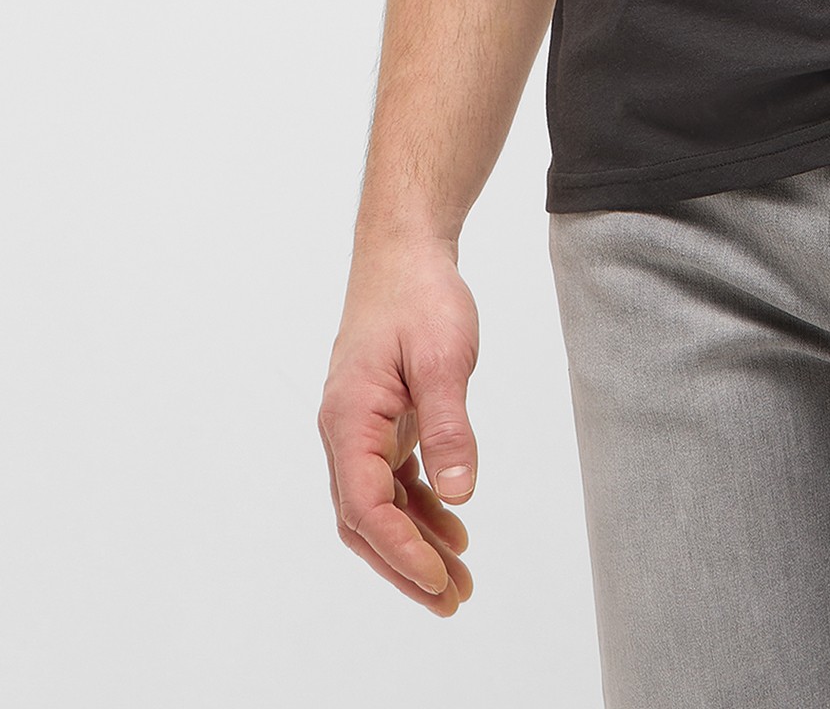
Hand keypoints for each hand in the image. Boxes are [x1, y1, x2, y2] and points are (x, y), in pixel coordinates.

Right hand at [318, 239, 479, 612]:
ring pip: (379, 505)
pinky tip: (452, 526)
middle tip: (452, 600)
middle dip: (405, 566)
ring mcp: (361, 429)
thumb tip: (459, 493)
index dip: (399, 551)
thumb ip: (449, 427)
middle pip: (365, 520)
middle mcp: (345, 432)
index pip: (365, 507)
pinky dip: (420, 509)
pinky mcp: (381, 421)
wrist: (404, 252)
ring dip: (416, 543)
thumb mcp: (445, 358)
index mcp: (349, 420)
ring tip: (461, 578)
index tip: (438, 580)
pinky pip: (393, 480)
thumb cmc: (418, 295)